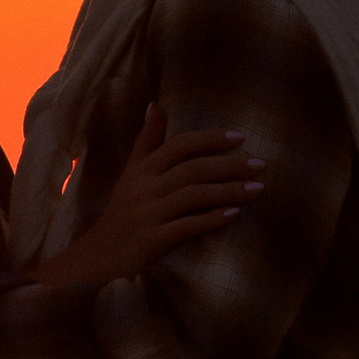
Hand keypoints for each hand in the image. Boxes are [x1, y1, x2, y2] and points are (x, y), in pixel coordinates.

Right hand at [31, 104, 264, 289]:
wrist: (98, 254)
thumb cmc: (123, 209)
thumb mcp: (132, 172)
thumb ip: (148, 140)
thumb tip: (156, 104)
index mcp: (142, 168)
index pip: (180, 145)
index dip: (210, 139)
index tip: (240, 137)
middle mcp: (144, 187)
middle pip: (192, 169)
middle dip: (229, 165)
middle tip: (260, 164)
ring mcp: (148, 214)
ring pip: (193, 196)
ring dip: (229, 191)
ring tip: (258, 189)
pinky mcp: (151, 240)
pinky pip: (186, 226)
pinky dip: (211, 219)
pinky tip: (234, 214)